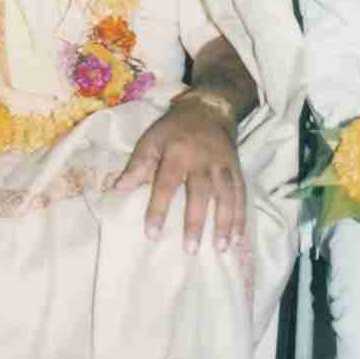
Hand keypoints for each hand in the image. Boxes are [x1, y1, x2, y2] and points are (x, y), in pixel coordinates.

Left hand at [114, 99, 245, 251]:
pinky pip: (241, 194)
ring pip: (226, 195)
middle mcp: (202, 160)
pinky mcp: (237, 169)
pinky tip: (238, 238)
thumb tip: (117, 189)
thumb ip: (137, 165)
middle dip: (196, 222)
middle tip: (191, 249)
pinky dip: (241, 216)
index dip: (158, 208)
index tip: (152, 234)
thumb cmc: (174, 129)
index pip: (166, 183)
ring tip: (222, 248)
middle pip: (200, 193)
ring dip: (225, 222)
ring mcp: (222, 165)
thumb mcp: (151, 139)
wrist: (209, 109)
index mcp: (177, 152)